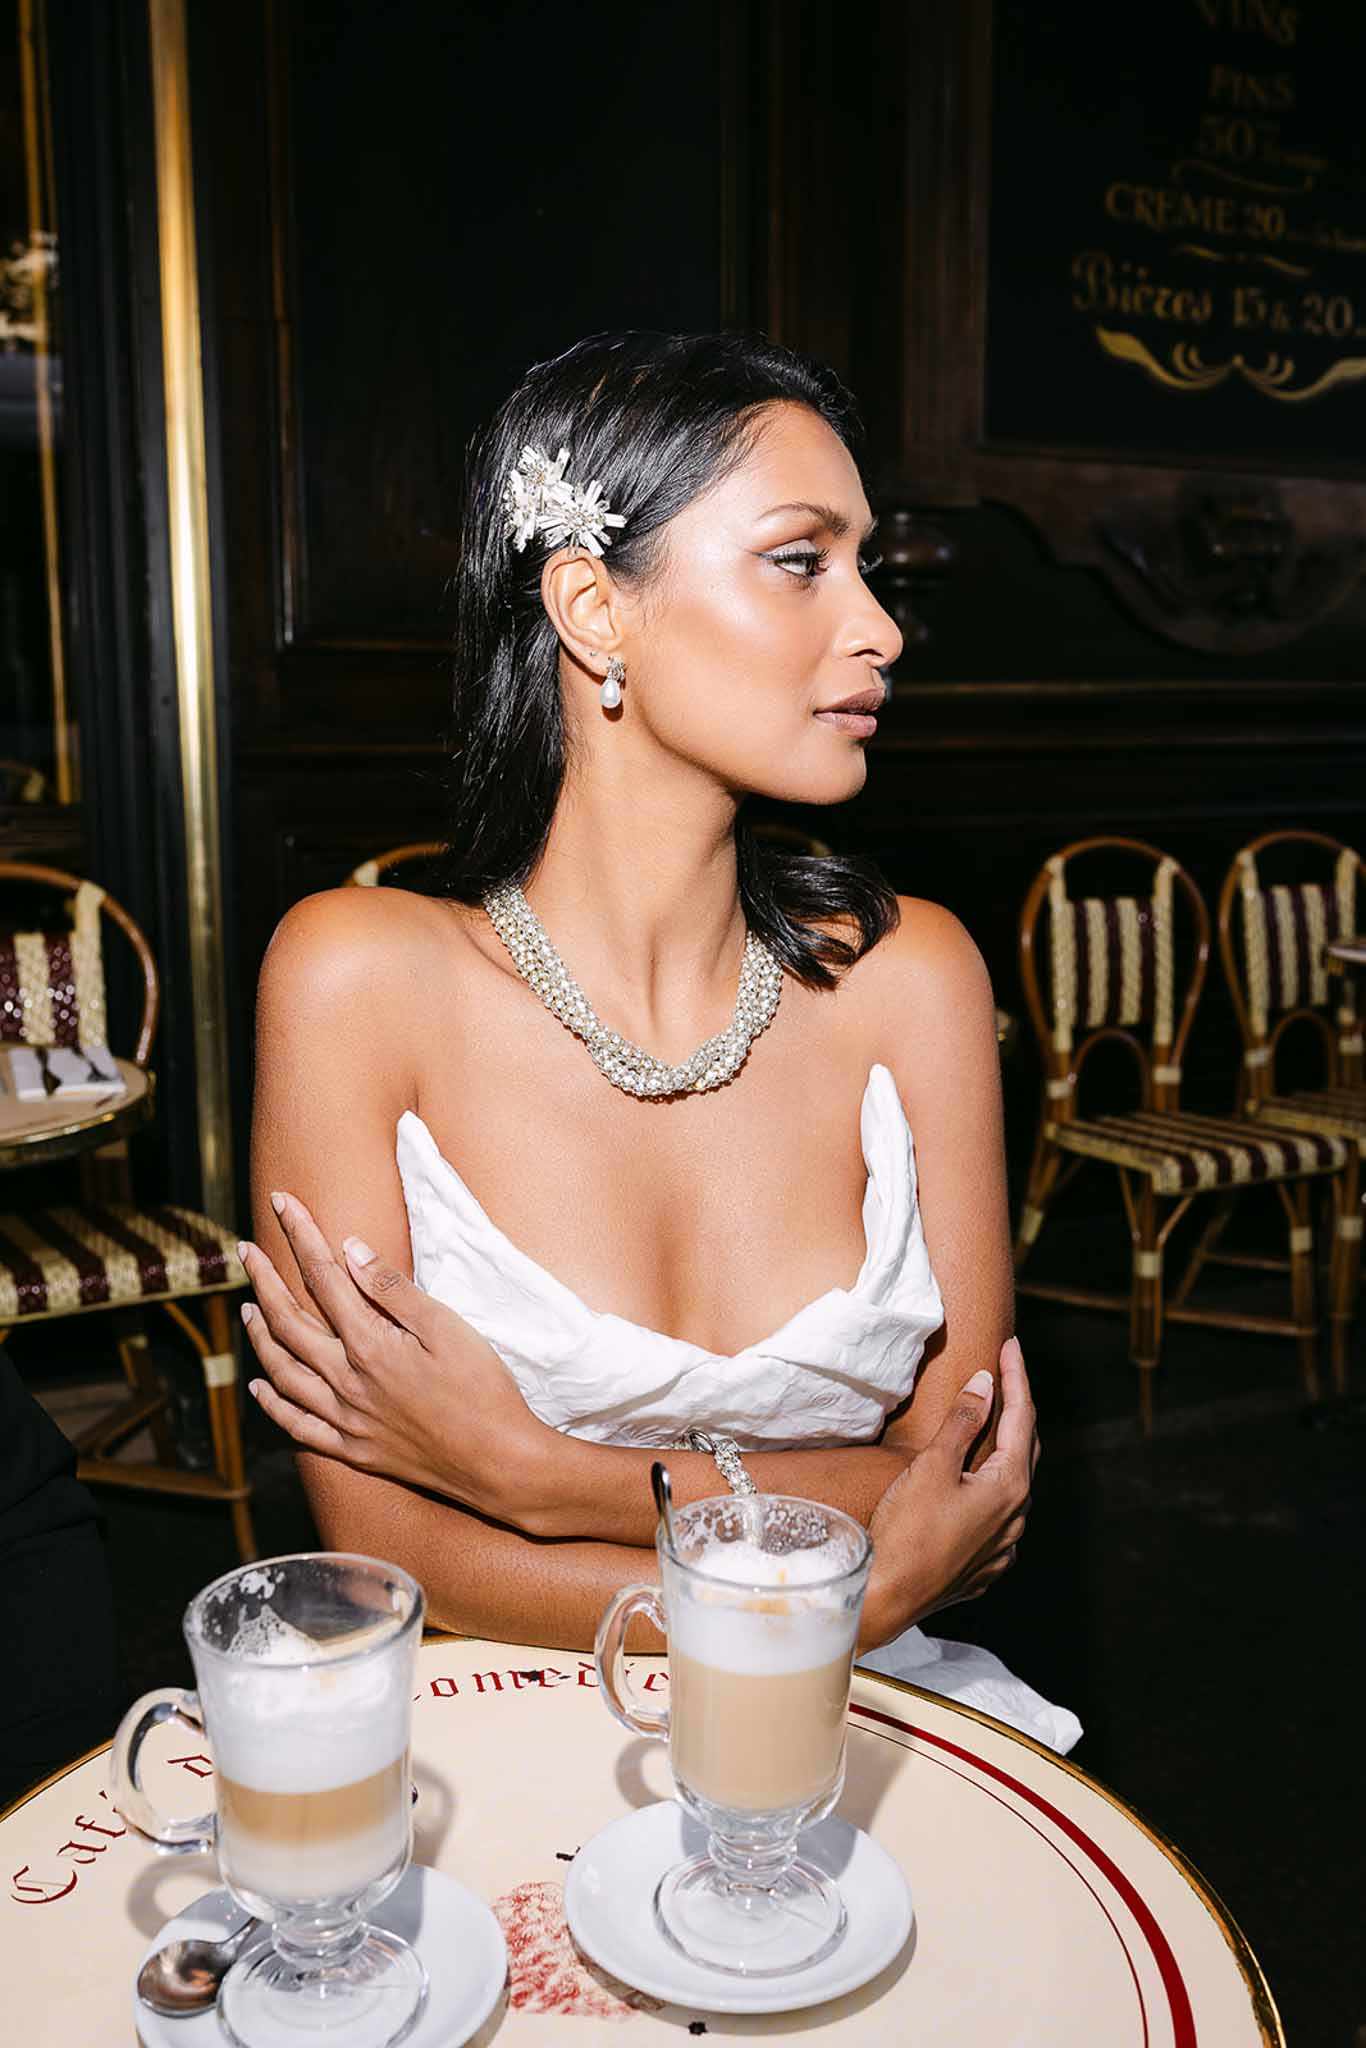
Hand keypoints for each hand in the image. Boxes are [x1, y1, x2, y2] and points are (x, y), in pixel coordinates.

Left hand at [239, 1191, 554, 1527]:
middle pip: (290, 1322)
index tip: (282, 1202)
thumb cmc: (483, 1389)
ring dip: (260, 1337)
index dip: (300, 1235)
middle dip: (264, 1280)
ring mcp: (347, 1419)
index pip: (324, 1277)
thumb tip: (349, 1249)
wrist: (500, 1463)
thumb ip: (393, 1289)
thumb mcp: (447, 1327)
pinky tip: (260, 1386)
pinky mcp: (356, 1449)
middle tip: (247, 1250)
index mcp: (370, 1345)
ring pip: (284, 1373)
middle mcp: (348, 1382)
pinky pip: (298, 1426)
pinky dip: (273, 1404)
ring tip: (248, 1309)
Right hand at [862, 1336, 1036, 1644]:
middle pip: (1025, 1450)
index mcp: (1010, 1487)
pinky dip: (992, 1488)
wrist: (887, 1597)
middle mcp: (1016, 1518)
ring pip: (1013, 1485)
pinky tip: (976, 1484)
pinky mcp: (985, 1566)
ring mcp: (1004, 1546)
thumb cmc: (907, 1532)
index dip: (1016, 1378)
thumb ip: (963, 1422)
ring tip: (991, 1423)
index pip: (1021, 1418)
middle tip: (1005, 1376)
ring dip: (1005, 1450)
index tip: (1011, 1346)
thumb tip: (986, 1383)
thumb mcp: (932, 1467)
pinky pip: (999, 1517)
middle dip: (1016, 1410)